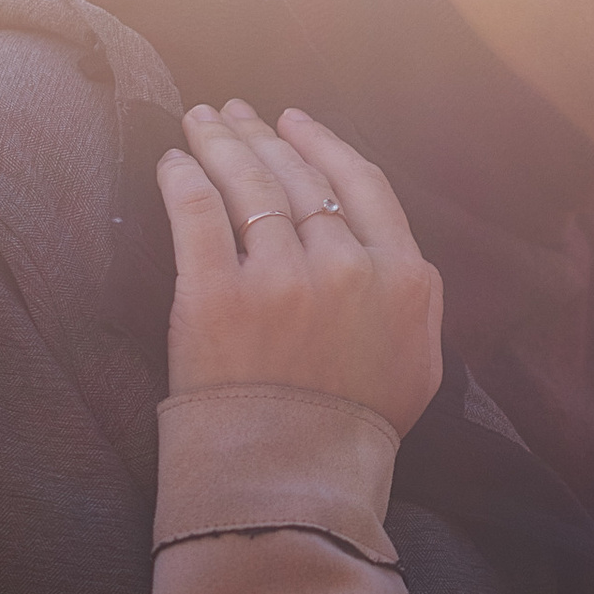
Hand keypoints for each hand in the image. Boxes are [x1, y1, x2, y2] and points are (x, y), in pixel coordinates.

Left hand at [158, 103, 443, 435]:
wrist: (291, 482)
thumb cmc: (354, 429)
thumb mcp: (419, 362)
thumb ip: (416, 300)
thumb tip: (398, 257)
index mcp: (402, 276)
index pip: (359, 182)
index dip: (322, 142)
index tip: (293, 120)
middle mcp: (345, 267)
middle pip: (297, 175)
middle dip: (260, 132)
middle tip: (231, 111)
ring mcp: (279, 280)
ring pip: (247, 182)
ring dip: (219, 139)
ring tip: (199, 119)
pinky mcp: (216, 297)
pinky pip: (196, 212)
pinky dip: (182, 177)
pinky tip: (173, 162)